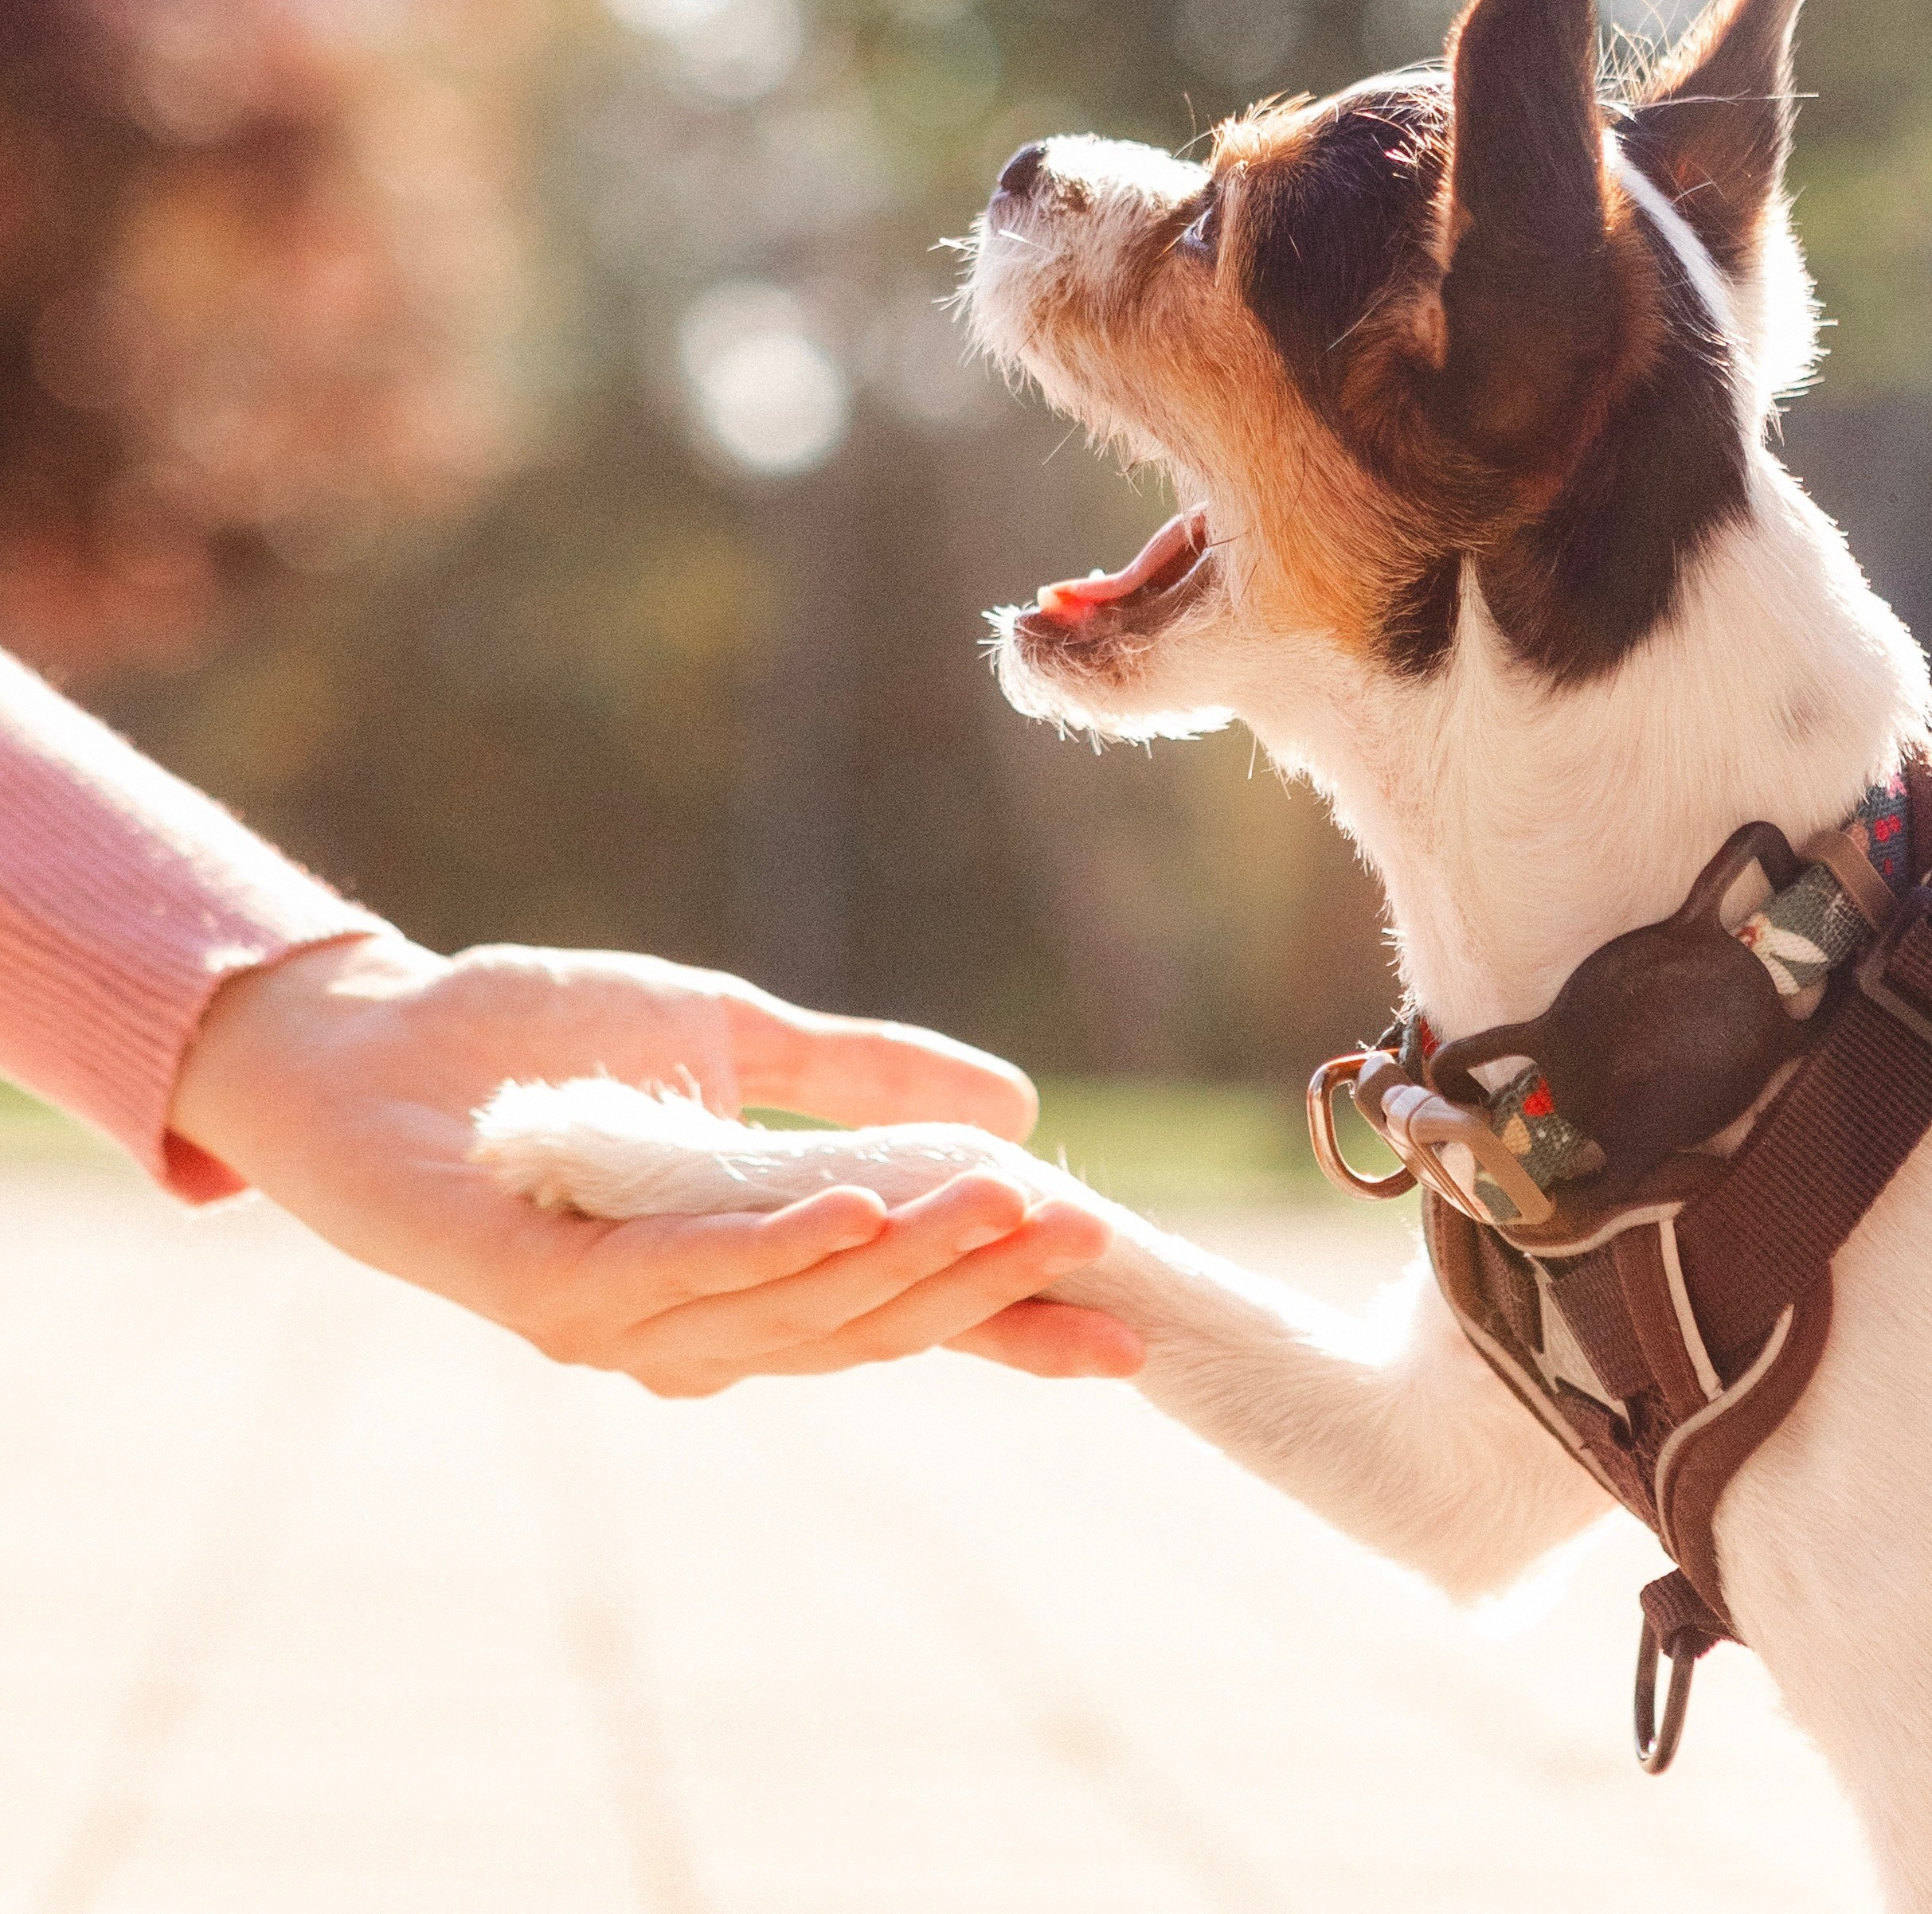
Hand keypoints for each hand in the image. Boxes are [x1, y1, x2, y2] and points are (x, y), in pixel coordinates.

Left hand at [169, 935, 1143, 1393]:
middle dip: (986, 1286)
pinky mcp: (548, 1298)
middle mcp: (691, 1323)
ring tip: (1009, 1205)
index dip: (1012, 1326)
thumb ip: (859, 1076)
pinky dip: (779, 1251)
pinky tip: (860, 1206)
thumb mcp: (729, 1039)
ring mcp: (620, 1325)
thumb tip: (1015, 1098)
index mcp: (744, 1270)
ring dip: (910, 1263)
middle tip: (1092, 1234)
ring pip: (797, 1313)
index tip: (1134, 1329)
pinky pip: (685, 1285)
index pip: (900, 1312)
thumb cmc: (535, 1037)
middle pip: (867, 1324)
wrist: (367, 1031)